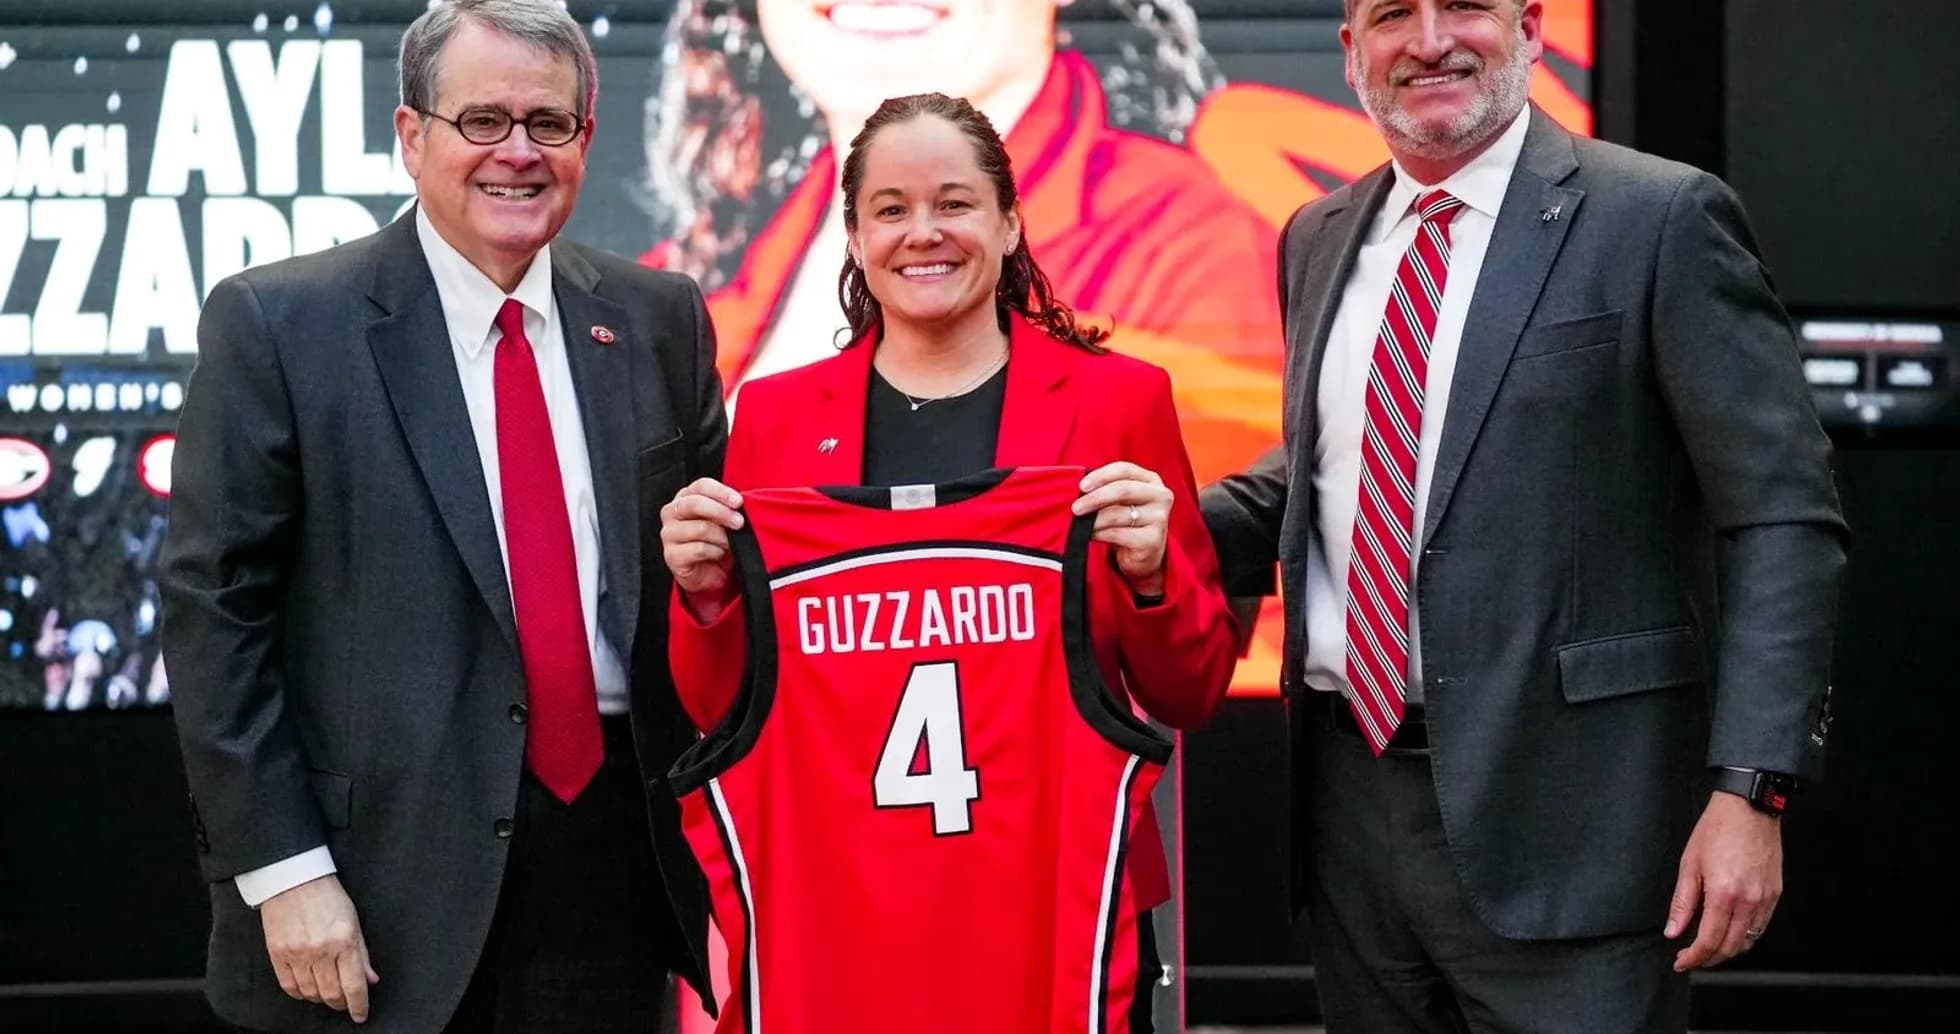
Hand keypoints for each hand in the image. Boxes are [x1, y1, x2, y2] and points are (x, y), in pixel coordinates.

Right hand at [260, 874, 379, 1021]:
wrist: (293, 880)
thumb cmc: (326, 896)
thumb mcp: (354, 921)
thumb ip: (362, 953)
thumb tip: (370, 979)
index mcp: (344, 941)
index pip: (354, 985)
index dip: (359, 1005)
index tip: (361, 1014)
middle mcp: (320, 950)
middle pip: (332, 993)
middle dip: (341, 1004)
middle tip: (345, 1004)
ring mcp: (297, 953)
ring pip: (310, 993)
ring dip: (321, 999)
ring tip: (327, 994)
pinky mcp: (277, 954)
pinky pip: (289, 986)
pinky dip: (300, 994)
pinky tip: (307, 990)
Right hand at [659, 478, 744, 615]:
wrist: (708, 573)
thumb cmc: (716, 541)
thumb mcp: (723, 521)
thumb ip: (728, 508)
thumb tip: (742, 504)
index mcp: (686, 497)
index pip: (701, 486)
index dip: (721, 492)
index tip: (739, 502)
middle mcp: (672, 512)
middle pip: (694, 504)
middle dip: (721, 512)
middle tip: (740, 522)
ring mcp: (669, 534)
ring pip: (700, 528)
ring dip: (722, 537)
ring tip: (731, 543)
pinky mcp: (672, 555)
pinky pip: (699, 549)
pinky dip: (716, 551)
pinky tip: (720, 553)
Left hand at [1073, 462, 1173, 596]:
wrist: (1145, 553)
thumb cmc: (1128, 521)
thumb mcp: (1121, 501)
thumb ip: (1106, 490)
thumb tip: (1079, 489)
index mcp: (1151, 480)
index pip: (1124, 469)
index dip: (1101, 476)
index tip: (1081, 486)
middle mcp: (1160, 496)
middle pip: (1122, 490)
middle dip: (1095, 498)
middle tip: (1076, 508)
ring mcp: (1159, 518)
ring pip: (1118, 514)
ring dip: (1094, 520)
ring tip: (1081, 525)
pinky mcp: (1153, 540)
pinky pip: (1118, 534)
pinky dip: (1100, 534)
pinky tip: (1092, 535)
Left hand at [1665, 792, 1782, 970]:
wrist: (1749, 807)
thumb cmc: (1718, 828)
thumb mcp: (1689, 863)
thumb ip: (1682, 902)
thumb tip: (1673, 931)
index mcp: (1724, 893)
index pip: (1709, 940)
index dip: (1694, 957)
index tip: (1681, 962)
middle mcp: (1749, 900)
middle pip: (1731, 947)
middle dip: (1709, 959)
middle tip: (1691, 959)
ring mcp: (1766, 898)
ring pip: (1748, 941)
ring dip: (1728, 951)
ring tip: (1708, 948)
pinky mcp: (1776, 894)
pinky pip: (1761, 926)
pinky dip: (1745, 936)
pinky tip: (1730, 931)